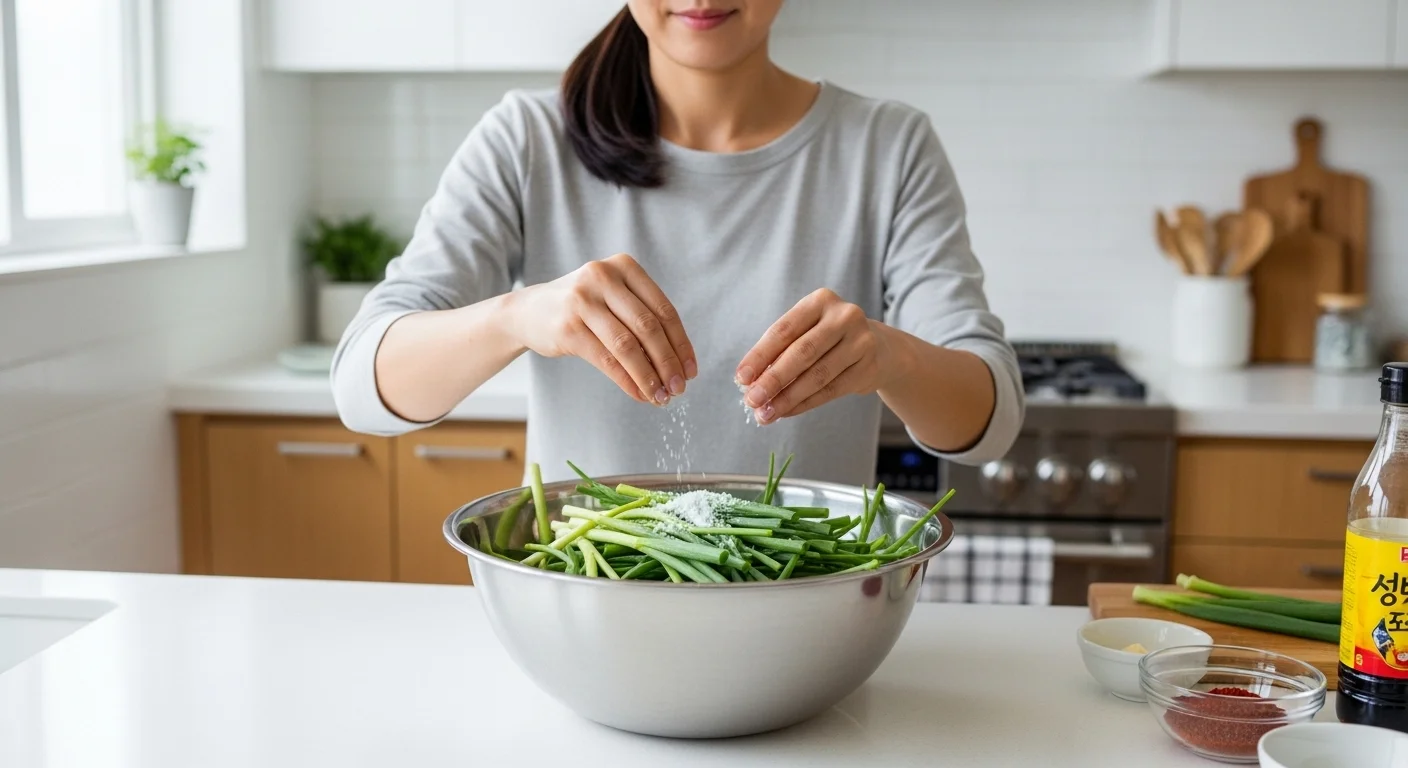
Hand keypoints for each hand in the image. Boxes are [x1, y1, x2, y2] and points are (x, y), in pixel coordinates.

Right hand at [509, 253, 695, 404]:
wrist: (527, 311)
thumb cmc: (581, 307)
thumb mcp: (612, 299)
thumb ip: (642, 320)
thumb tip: (676, 365)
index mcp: (624, 266)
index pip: (664, 310)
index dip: (681, 344)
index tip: (690, 371)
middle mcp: (603, 277)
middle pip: (649, 328)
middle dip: (668, 363)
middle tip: (679, 388)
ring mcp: (582, 301)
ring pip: (628, 346)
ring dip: (649, 376)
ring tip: (661, 396)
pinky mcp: (568, 327)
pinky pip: (607, 360)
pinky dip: (627, 381)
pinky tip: (639, 394)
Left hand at [736, 288, 907, 424]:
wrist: (879, 348)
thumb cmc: (828, 339)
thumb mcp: (806, 332)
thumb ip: (780, 351)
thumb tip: (750, 382)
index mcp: (820, 301)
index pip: (784, 330)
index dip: (760, 355)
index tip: (741, 378)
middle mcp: (844, 316)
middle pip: (802, 353)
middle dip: (773, 380)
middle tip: (752, 400)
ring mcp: (861, 341)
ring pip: (817, 375)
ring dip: (787, 398)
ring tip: (766, 414)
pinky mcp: (869, 366)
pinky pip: (831, 390)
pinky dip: (805, 404)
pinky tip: (787, 412)